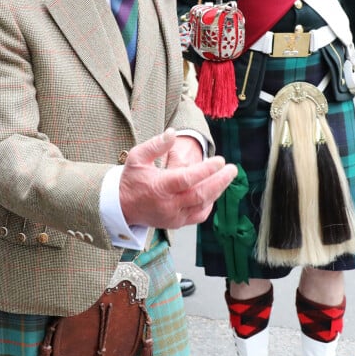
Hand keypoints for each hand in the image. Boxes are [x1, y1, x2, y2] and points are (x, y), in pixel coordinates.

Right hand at [120, 128, 236, 229]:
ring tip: (226, 177)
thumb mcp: (137, 157)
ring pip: (203, 205)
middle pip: (201, 194)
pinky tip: (213, 191)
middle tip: (233, 169)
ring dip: (217, 191)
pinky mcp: (177, 223)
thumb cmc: (131, 179)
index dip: (206, 170)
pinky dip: (209, 203)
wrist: (121, 207)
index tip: (220, 160)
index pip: (187, 178)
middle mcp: (168, 204)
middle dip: (220, 181)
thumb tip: (173, 133)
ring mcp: (174, 216)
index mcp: (159, 187)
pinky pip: (199, 215)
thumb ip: (155, 145)